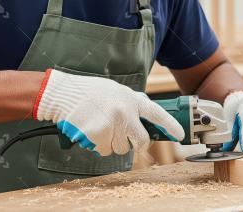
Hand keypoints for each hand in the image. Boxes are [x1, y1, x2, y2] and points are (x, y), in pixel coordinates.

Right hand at [34, 69, 184, 155]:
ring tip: (100, 127)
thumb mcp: (115, 91)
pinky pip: (104, 150)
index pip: (157, 114)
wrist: (63, 93)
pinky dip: (97, 146)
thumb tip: (146, 119)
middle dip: (136, 145)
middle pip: (141, 141)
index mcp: (131, 99)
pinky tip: (90, 131)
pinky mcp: (99, 135)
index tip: (180, 135)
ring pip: (120, 148)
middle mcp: (125, 112)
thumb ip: (131, 104)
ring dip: (111, 144)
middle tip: (128, 142)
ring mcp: (112, 124)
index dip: (170, 125)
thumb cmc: (88, 92)